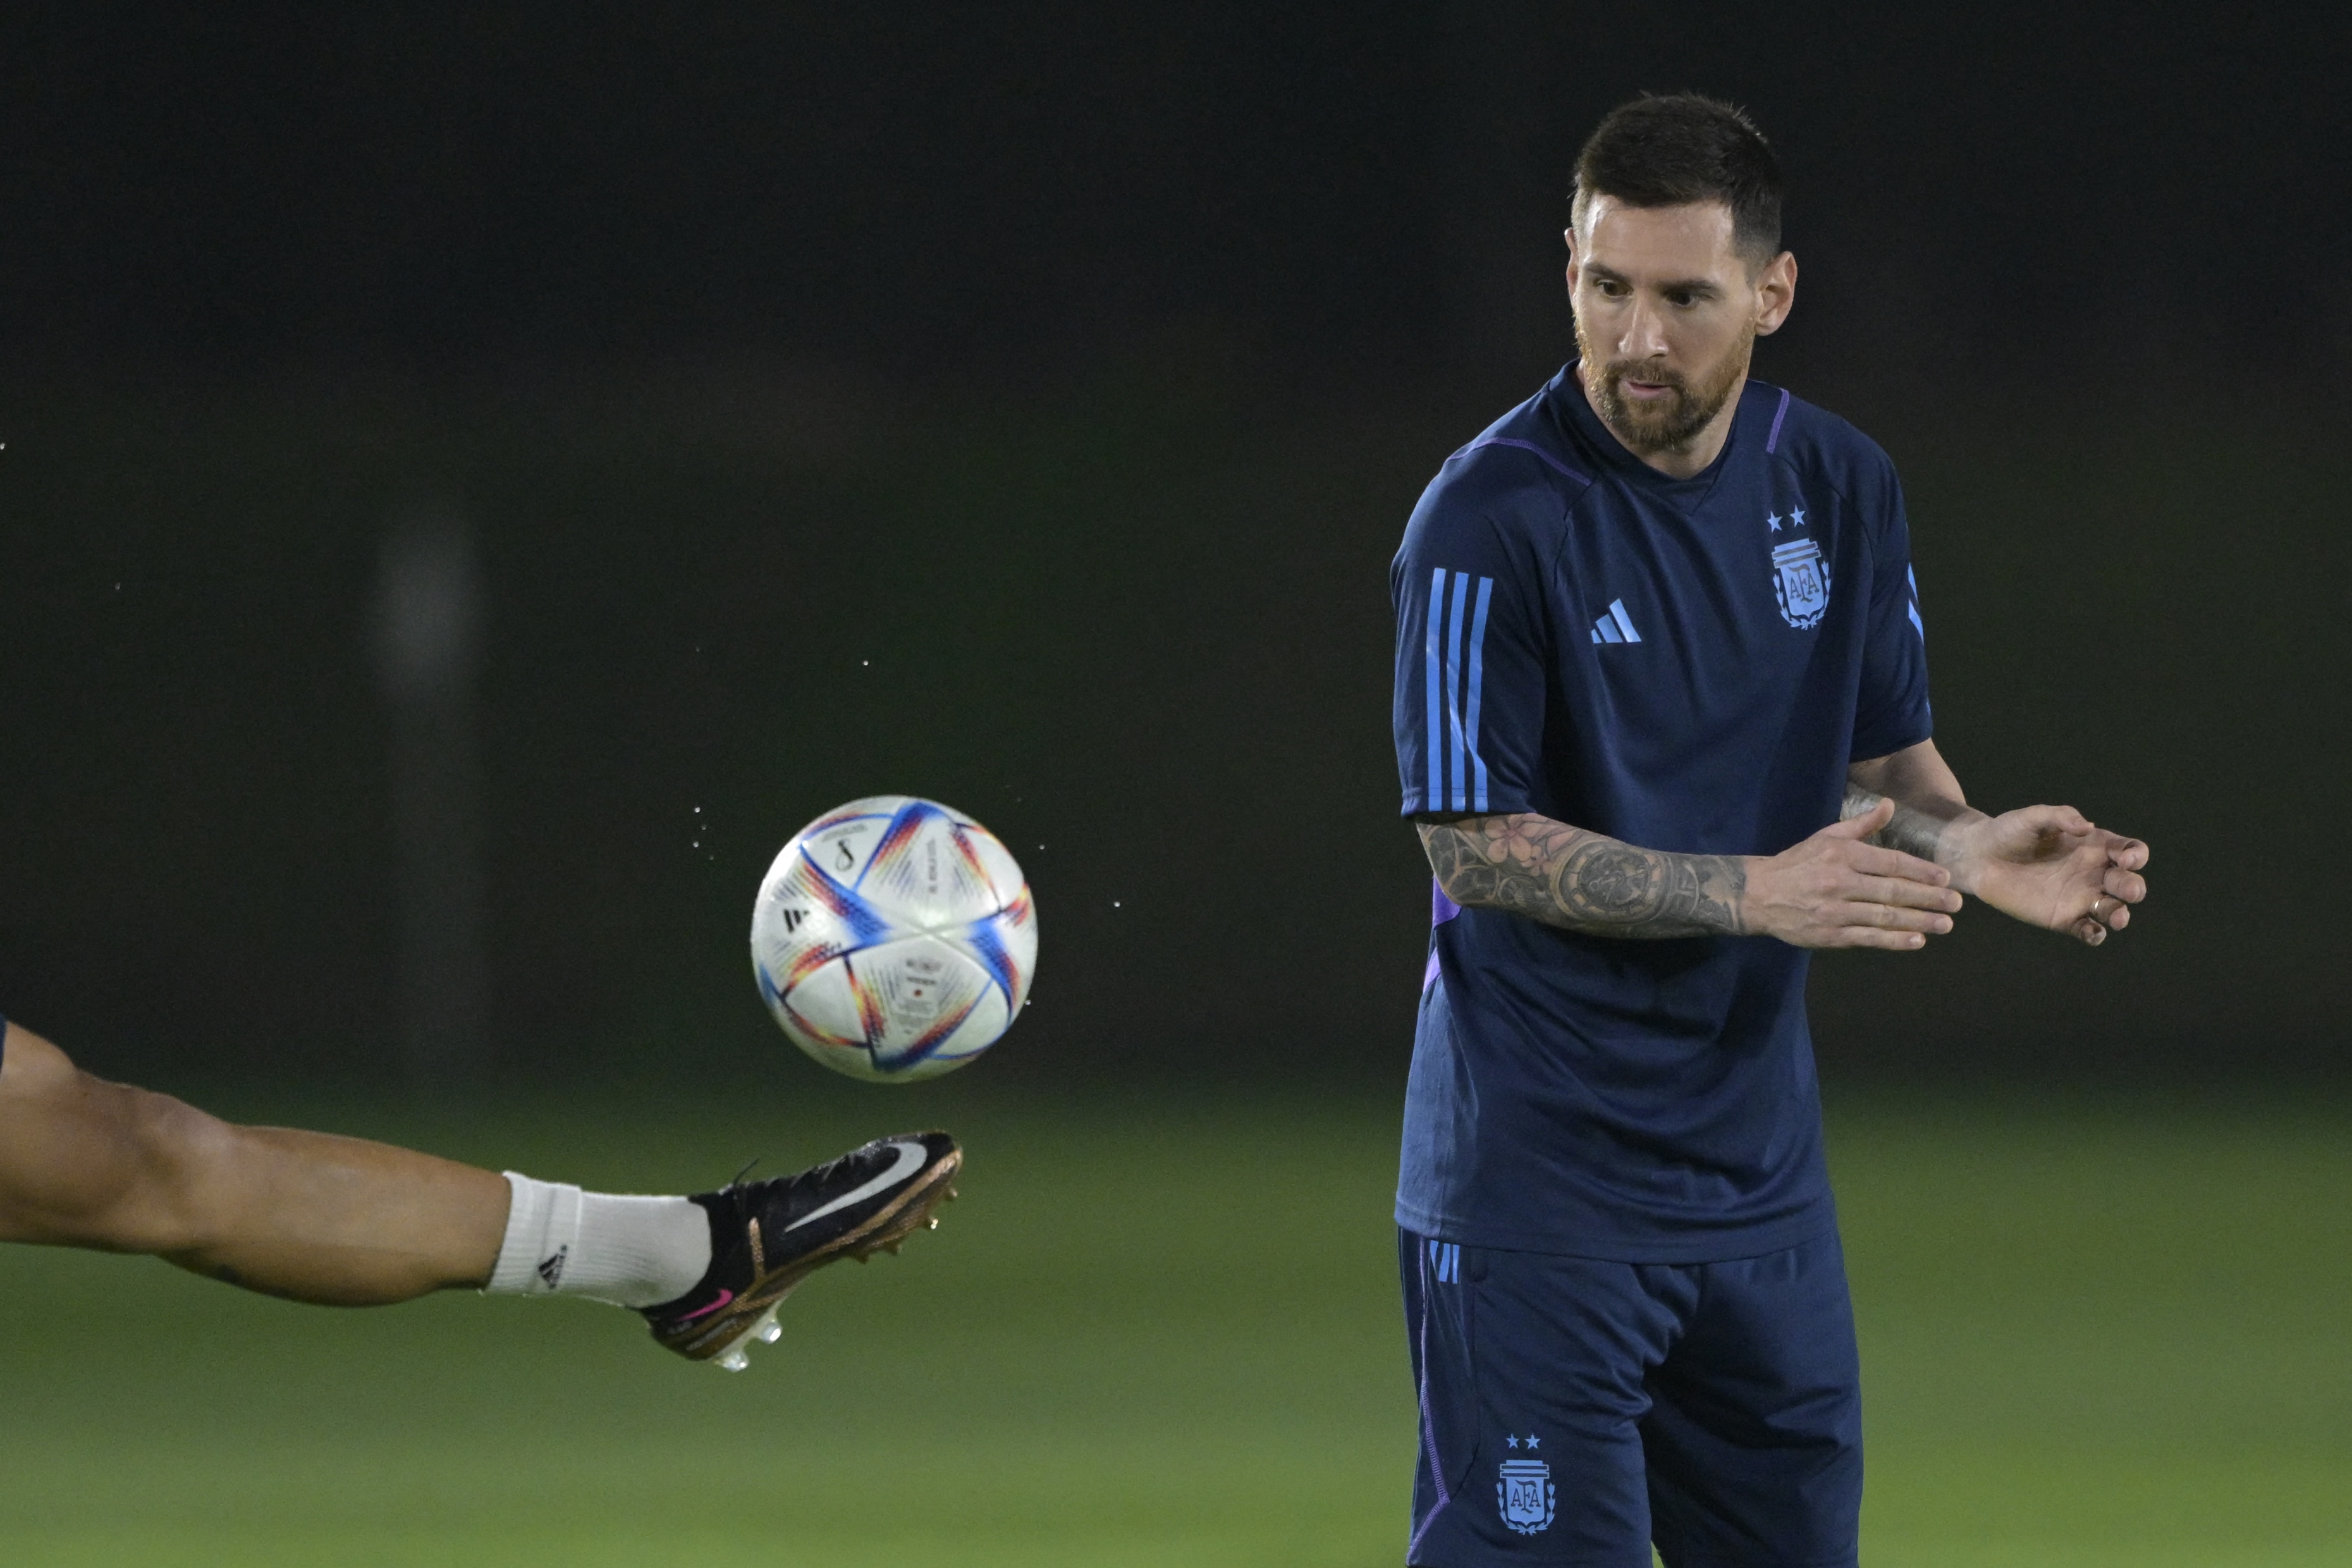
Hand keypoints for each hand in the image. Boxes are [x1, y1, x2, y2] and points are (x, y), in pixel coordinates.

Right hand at [1742, 798, 1962, 949]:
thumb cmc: (1798, 863)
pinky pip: (1868, 938)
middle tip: (1956, 903)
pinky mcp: (1829, 934)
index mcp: (1841, 854)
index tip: (1945, 878)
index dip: (1920, 871)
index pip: (1890, 863)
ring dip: (1919, 921)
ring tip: (1945, 924)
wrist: (1758, 895)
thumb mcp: (1826, 837)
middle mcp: (1839, 882)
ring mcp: (1834, 911)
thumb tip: (1890, 805)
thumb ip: (1862, 825)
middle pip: (1893, 891)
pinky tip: (1916, 941)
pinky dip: (1894, 940)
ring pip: (1884, 916)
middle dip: (1928, 898)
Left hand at [1945, 805, 2148, 945]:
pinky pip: (2087, 930)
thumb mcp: (2033, 816)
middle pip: (2128, 883)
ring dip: (2120, 915)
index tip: (2125, 859)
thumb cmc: (2008, 831)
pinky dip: (2095, 935)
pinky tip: (2094, 933)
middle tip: (2129, 891)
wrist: (1978, 857)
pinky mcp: (2063, 918)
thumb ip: (2060, 816)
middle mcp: (2093, 873)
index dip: (2136, 855)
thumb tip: (2087, 827)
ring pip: (2112, 909)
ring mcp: (2080, 897)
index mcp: (2095, 846)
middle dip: (2134, 888)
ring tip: (2117, 918)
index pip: (2129, 851)